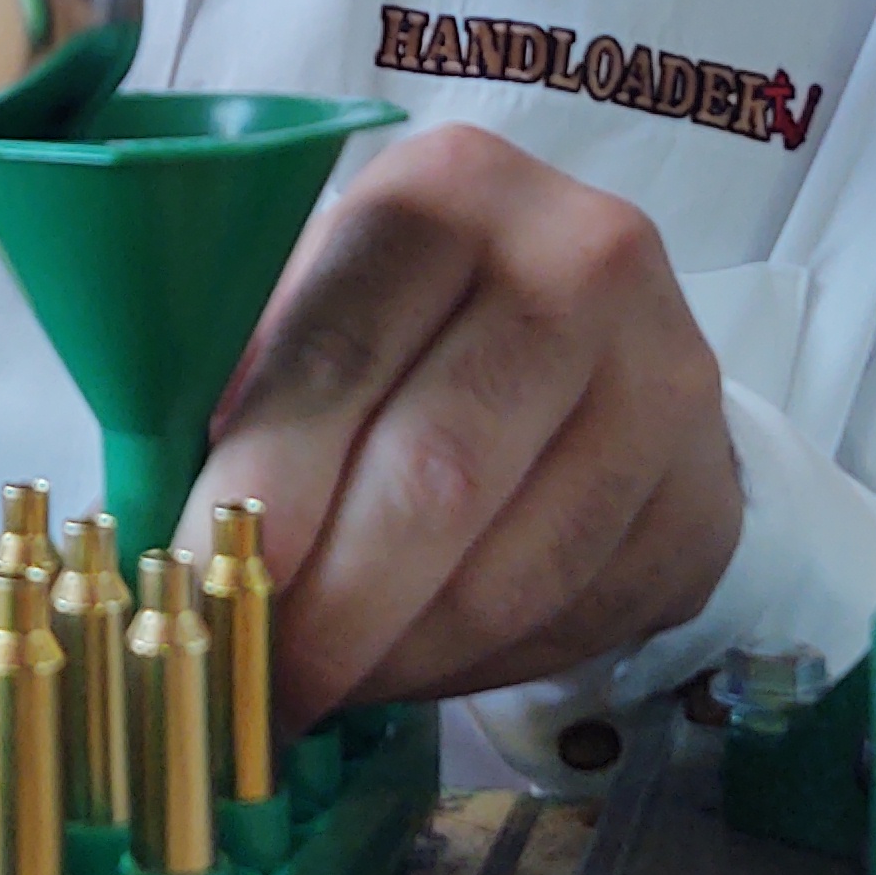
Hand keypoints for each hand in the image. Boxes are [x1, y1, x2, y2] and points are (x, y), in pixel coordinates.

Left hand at [182, 124, 740, 724]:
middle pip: (435, 472)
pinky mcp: (705, 488)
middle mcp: (577, 258)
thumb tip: (169, 539)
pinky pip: (573, 617)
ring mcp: (665, 375)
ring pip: (510, 569)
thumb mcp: (323, 306)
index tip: (203, 586)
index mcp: (448, 190)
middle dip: (331, 605)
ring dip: (400, 656)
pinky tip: (418, 666)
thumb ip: (251, 390)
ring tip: (328, 684)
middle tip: (263, 682)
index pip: (339, 349)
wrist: (604, 338)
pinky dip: (475, 666)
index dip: (264, 486)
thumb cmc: (413, 324)